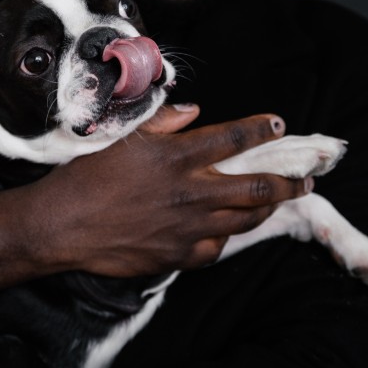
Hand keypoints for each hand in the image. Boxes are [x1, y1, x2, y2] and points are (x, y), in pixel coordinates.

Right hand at [0, 106, 310, 289]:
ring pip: (245, 219)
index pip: (235, 139)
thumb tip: (195, 112)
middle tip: (305, 178)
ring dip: (268, 209)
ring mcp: (187, 228)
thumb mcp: (123, 137)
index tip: (278, 124)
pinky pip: (216, 248)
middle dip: (289, 181)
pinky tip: (227, 231)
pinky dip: (226, 237)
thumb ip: (163, 122)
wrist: (62, 225)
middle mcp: (191, 192)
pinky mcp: (177, 255)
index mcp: (177, 156)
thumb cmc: (86, 176)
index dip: (262, 130)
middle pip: (258, 187)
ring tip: (278, 201)